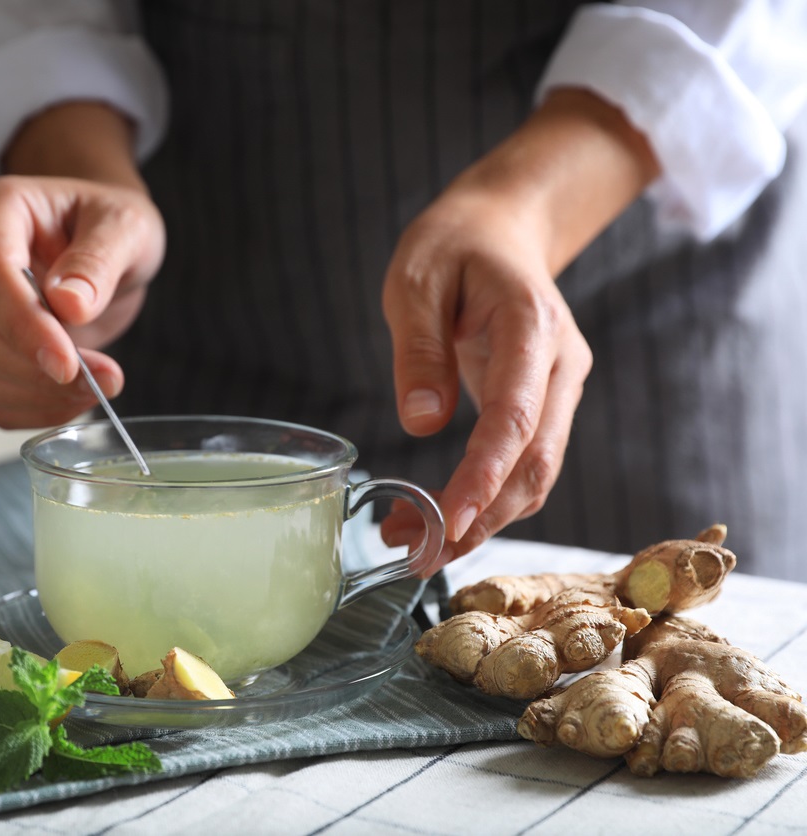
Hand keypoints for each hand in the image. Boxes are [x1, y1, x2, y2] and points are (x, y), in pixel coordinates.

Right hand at [0, 103, 164, 428]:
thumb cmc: (106, 223)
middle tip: (104, 378)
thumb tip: (70, 304)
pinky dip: (28, 409)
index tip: (67, 364)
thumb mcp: (125, 225)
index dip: (24, 326)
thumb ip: (99, 259)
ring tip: (96, 387)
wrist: (100, 242)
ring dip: (33, 395)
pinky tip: (70, 399)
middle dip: (36, 370)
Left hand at [380, 89, 659, 564]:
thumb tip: (421, 424)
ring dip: (483, 517)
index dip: (485, 476)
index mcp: (531, 327)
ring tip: (416, 545)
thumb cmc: (453, 245)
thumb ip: (420, 348)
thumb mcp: (415, 280)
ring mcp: (560, 386)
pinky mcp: (546, 402)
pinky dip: (487, 496)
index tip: (448, 520)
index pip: (515, 417)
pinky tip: (441, 514)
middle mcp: (560, 365)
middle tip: (418, 554)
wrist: (501, 226)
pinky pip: (524, 461)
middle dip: (481, 517)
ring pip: (535, 473)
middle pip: (535, 462)